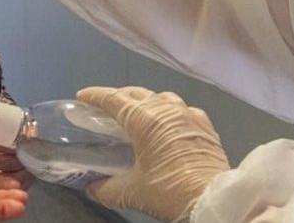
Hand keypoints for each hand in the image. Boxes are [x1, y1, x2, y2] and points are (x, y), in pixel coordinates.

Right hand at [77, 86, 230, 222]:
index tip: (82, 96)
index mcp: (144, 119)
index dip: (95, 96)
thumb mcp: (131, 192)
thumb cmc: (168, 190)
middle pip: (136, 93)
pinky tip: (168, 124)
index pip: (114, 99)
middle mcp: (166, 109)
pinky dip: (169, 112)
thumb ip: (105, 188)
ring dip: (145, 101)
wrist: (211, 198)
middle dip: (118, 97)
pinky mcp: (205, 124)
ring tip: (136, 115)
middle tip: (104, 109)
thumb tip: (92, 188)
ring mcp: (188, 114)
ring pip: (161, 97)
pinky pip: (182, 109)